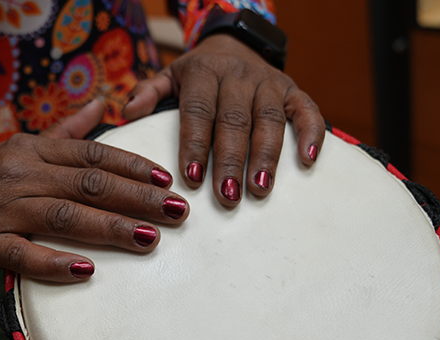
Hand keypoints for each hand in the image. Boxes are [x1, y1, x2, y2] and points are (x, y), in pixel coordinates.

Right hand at [0, 99, 189, 281]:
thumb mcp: (23, 148)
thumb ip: (65, 131)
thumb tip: (104, 103)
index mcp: (33, 150)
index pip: (91, 153)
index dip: (131, 165)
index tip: (167, 180)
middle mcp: (21, 174)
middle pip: (87, 184)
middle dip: (136, 198)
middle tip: (176, 212)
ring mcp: (3, 209)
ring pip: (63, 216)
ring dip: (109, 228)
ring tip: (148, 239)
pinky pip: (23, 255)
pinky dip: (54, 263)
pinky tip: (86, 271)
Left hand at [123, 34, 325, 205]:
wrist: (235, 44)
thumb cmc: (198, 75)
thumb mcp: (169, 76)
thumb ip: (148, 93)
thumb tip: (127, 112)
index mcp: (204, 73)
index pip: (198, 111)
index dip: (195, 144)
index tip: (190, 178)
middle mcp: (239, 76)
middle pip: (235, 121)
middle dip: (230, 161)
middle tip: (226, 196)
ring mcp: (269, 83)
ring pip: (270, 120)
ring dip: (267, 156)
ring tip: (260, 188)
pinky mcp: (294, 90)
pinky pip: (307, 111)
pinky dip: (311, 133)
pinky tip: (308, 160)